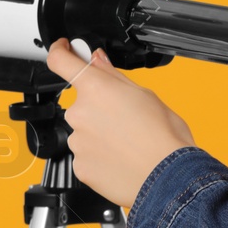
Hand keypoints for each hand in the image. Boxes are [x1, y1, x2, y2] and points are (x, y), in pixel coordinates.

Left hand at [43, 38, 197, 207]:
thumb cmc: (163, 138)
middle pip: (82, 103)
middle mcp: (80, 113)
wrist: (167, 179)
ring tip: (128, 144)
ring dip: (100, 134)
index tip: (63, 49)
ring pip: (84, 131)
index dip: (60, 51)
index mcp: (96, 88)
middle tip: (125, 118)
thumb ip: (113, 77)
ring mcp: (78, 142)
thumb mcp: (146, 95)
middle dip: (99, 108)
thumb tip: (98, 60)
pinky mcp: (79, 167)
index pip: (62, 61)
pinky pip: (86, 155)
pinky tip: (121, 159)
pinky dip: (100, 156)